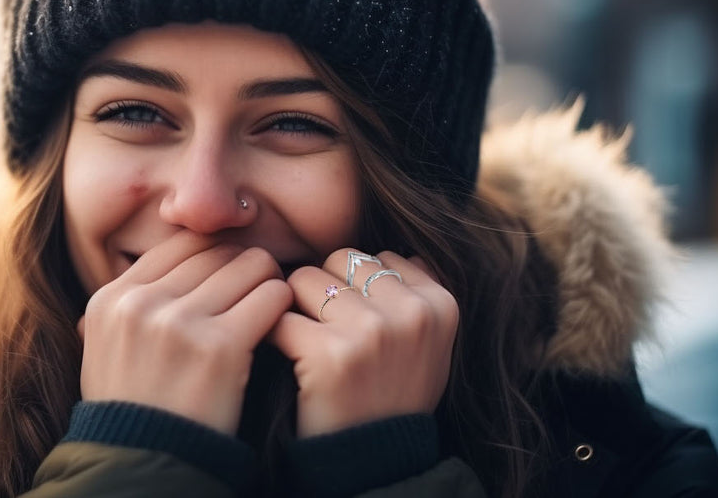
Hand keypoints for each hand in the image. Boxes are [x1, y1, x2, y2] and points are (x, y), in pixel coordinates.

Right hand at [79, 231, 293, 434]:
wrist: (145, 466)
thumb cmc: (134, 410)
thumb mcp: (107, 347)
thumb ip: (133, 303)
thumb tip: (174, 260)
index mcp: (111, 298)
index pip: (181, 244)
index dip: (216, 254)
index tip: (233, 272)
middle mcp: (141, 303)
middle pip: (217, 250)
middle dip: (245, 265)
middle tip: (261, 285)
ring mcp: (179, 323)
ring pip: (250, 265)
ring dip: (268, 281)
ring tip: (273, 304)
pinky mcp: (221, 348)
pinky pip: (272, 297)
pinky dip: (282, 305)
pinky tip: (282, 324)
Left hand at [270, 249, 458, 437]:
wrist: (375, 463)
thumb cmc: (394, 396)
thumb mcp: (429, 346)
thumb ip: (417, 297)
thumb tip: (394, 253)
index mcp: (441, 304)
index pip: (381, 256)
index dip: (358, 285)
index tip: (356, 319)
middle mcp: (412, 313)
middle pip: (341, 259)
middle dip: (326, 288)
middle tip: (326, 329)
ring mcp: (372, 332)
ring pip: (306, 279)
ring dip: (297, 307)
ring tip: (309, 341)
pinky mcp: (330, 354)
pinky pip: (281, 317)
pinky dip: (275, 336)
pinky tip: (288, 357)